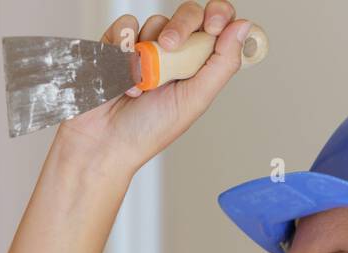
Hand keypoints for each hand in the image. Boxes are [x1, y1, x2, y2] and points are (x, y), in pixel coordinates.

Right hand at [55, 2, 252, 173]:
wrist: (103, 142)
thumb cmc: (148, 131)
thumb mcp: (195, 100)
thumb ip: (222, 63)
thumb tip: (244, 27)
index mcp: (198, 68)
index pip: (217, 27)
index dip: (219, 15)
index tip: (214, 25)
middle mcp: (174, 56)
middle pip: (189, 14)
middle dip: (183, 24)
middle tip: (171, 44)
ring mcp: (145, 49)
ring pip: (156, 21)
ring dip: (149, 52)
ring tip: (142, 84)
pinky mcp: (116, 45)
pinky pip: (125, 25)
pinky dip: (123, 48)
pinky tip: (121, 77)